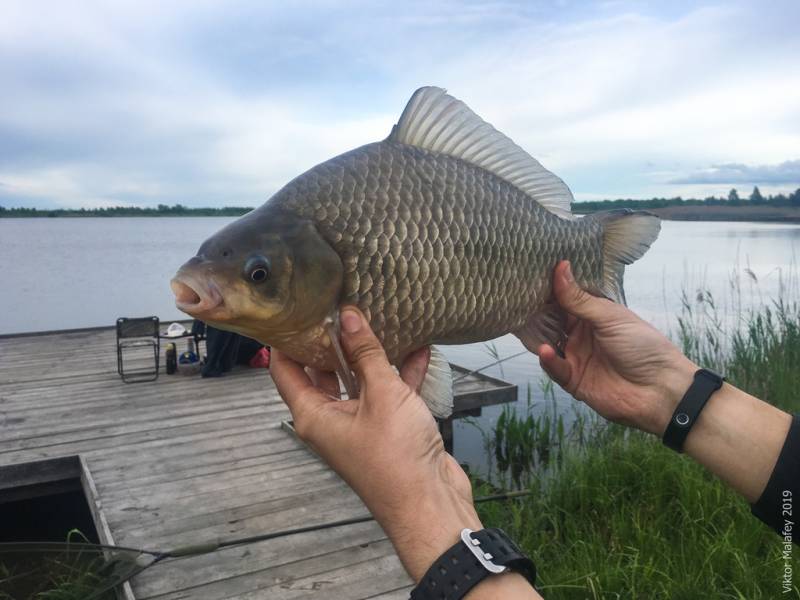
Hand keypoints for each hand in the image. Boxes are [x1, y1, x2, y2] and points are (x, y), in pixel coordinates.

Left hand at [270, 306, 479, 580]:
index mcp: (313, 415)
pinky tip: (418, 347)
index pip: (285, 370)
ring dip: (370, 354)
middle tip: (340, 304)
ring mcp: (360, 425)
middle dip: (332, 340)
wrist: (431, 504)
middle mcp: (331, 420)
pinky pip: (388, 393)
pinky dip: (400, 372)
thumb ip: (366, 353)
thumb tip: (348, 316)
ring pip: (359, 380)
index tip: (294, 306)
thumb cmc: (396, 457)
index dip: (286, 338)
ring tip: (377, 317)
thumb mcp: (382, 395)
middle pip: (322, 371)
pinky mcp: (388, 428)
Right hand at [538, 261, 697, 434]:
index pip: (565, 298)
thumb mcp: (610, 318)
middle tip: (517, 300)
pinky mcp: (573, 380)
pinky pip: (555, 368)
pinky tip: (546, 351)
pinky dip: (548, 360)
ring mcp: (577, 357)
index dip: (550, 288)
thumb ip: (579, 298)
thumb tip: (561, 267)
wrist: (660, 391)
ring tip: (525, 325)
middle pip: (552, 321)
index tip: (530, 274)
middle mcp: (582, 334)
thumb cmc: (644, 347)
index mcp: (594, 315)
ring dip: (538, 336)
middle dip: (536, 312)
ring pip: (549, 343)